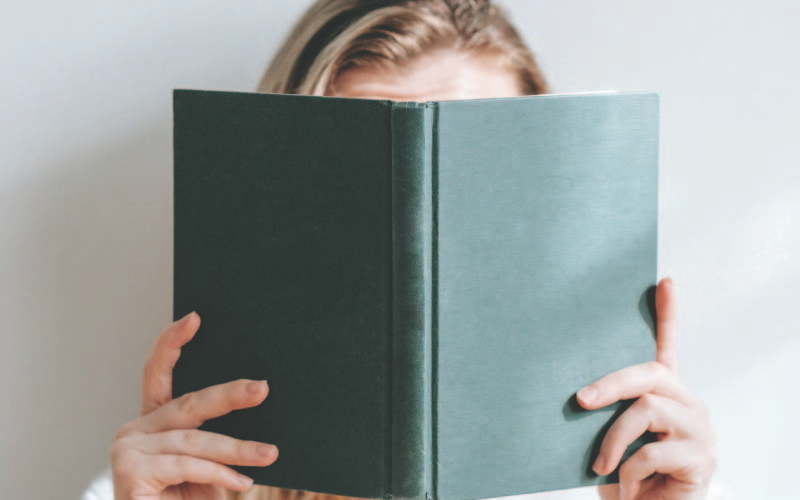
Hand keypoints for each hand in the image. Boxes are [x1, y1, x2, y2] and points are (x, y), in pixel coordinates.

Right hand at [110, 312, 278, 499]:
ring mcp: (127, 449)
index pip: (158, 374)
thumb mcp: (209, 468)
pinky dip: (218, 473)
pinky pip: (187, 463)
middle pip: (188, 404)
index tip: (195, 318)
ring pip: (195, 439)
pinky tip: (240, 482)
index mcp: (153, 424)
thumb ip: (217, 443)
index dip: (172, 343)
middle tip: (261, 388)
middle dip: (229, 394)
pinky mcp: (130, 470)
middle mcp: (134, 431)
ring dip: (237, 449)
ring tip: (269, 455)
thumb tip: (255, 412)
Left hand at [577, 278, 716, 499]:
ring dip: (614, 439)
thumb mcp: (608, 437)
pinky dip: (628, 471)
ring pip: (646, 410)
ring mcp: (700, 429)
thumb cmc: (624, 474)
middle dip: (609, 384)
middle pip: (649, 374)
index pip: (667, 346)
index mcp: (666, 394)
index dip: (667, 315)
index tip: (663, 281)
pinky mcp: (703, 458)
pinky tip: (625, 486)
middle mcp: (689, 403)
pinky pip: (652, 453)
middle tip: (579, 400)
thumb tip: (562, 388)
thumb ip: (600, 411)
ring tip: (599, 466)